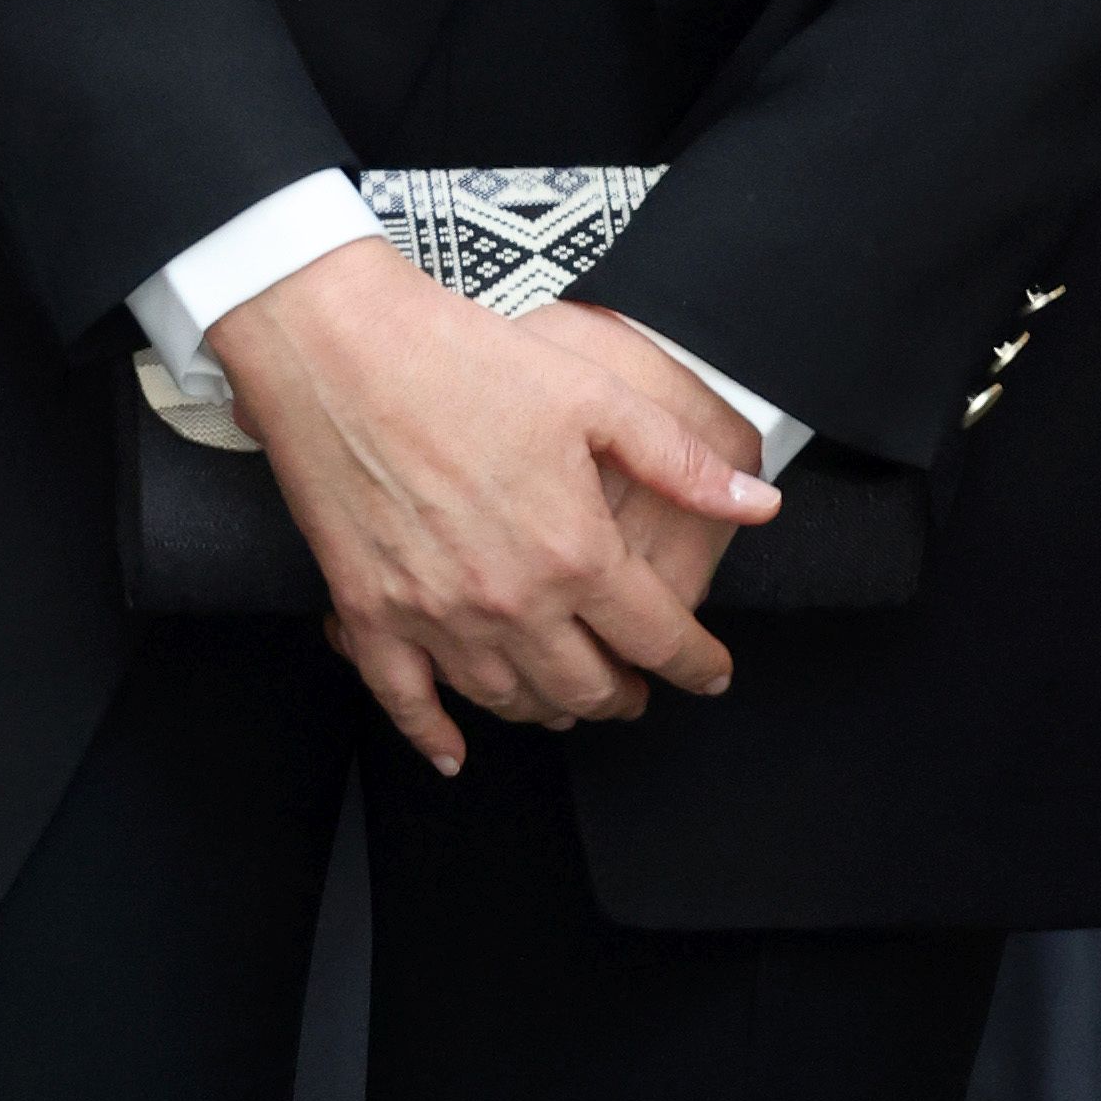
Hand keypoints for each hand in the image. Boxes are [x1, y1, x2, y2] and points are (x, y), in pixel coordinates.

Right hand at [205, 243, 775, 771]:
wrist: (341, 349)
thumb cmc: (466, 360)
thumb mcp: (595, 396)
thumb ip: (680, 462)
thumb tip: (759, 504)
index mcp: (574, 552)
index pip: (656, 637)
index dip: (696, 663)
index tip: (712, 672)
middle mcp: (510, 602)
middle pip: (587, 687)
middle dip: (625, 696)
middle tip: (639, 690)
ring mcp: (435, 618)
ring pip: (508, 701)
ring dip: (549, 711)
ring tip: (568, 702)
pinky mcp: (369, 614)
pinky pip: (406, 702)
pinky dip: (434, 735)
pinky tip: (454, 751)